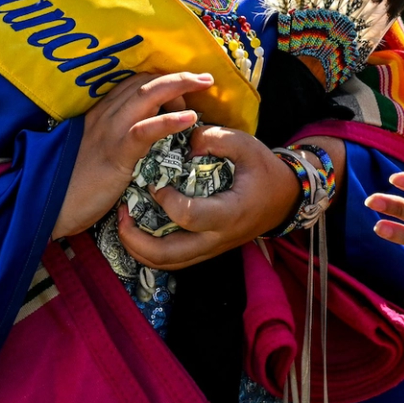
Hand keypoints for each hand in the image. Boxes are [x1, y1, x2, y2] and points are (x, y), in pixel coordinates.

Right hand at [55, 72, 211, 239]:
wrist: (42, 204)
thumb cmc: (69, 189)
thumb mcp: (94, 159)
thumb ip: (114, 148)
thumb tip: (141, 150)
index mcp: (100, 117)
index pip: (133, 84)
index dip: (160, 80)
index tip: (183, 87)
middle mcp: (105, 116)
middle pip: (144, 82)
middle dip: (177, 76)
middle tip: (204, 79)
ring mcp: (110, 132)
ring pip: (147, 95)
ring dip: (180, 85)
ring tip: (205, 84)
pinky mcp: (115, 154)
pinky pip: (145, 130)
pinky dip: (169, 120)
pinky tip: (189, 117)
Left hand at [116, 129, 317, 269]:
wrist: (282, 199)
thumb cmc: (263, 170)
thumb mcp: (246, 145)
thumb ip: (215, 138)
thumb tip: (185, 141)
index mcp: (229, 212)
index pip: (189, 216)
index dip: (166, 200)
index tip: (156, 182)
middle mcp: (217, 237)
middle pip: (168, 255)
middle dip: (136, 239)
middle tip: (121, 213)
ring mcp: (209, 249)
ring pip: (166, 264)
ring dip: (137, 248)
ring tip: (122, 222)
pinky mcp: (203, 250)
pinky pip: (171, 260)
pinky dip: (148, 250)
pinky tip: (137, 229)